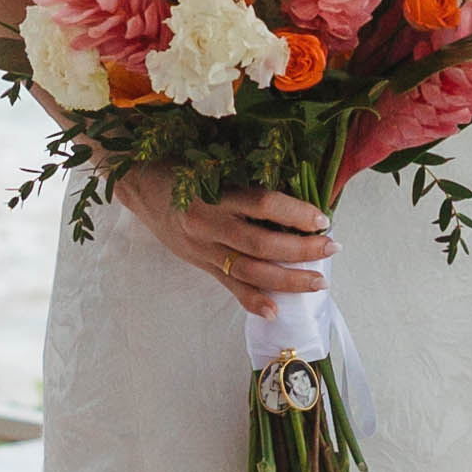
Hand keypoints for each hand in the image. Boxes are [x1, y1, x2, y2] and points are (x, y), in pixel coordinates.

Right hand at [120, 176, 336, 319]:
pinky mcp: (201, 264)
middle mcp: (208, 223)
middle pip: (262, 243)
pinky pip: (229, 286)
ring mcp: (204, 248)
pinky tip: (275, 311)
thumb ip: (247, 174)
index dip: (296, 213)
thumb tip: (293, 177)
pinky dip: (253, 300)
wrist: (140, 184)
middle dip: (301, 249)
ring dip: (288, 279)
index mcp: (215, 192)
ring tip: (318, 282)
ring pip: (250, 270)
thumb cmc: (183, 166)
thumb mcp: (213, 161)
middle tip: (332, 248)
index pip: (263, 204)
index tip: (323, 218)